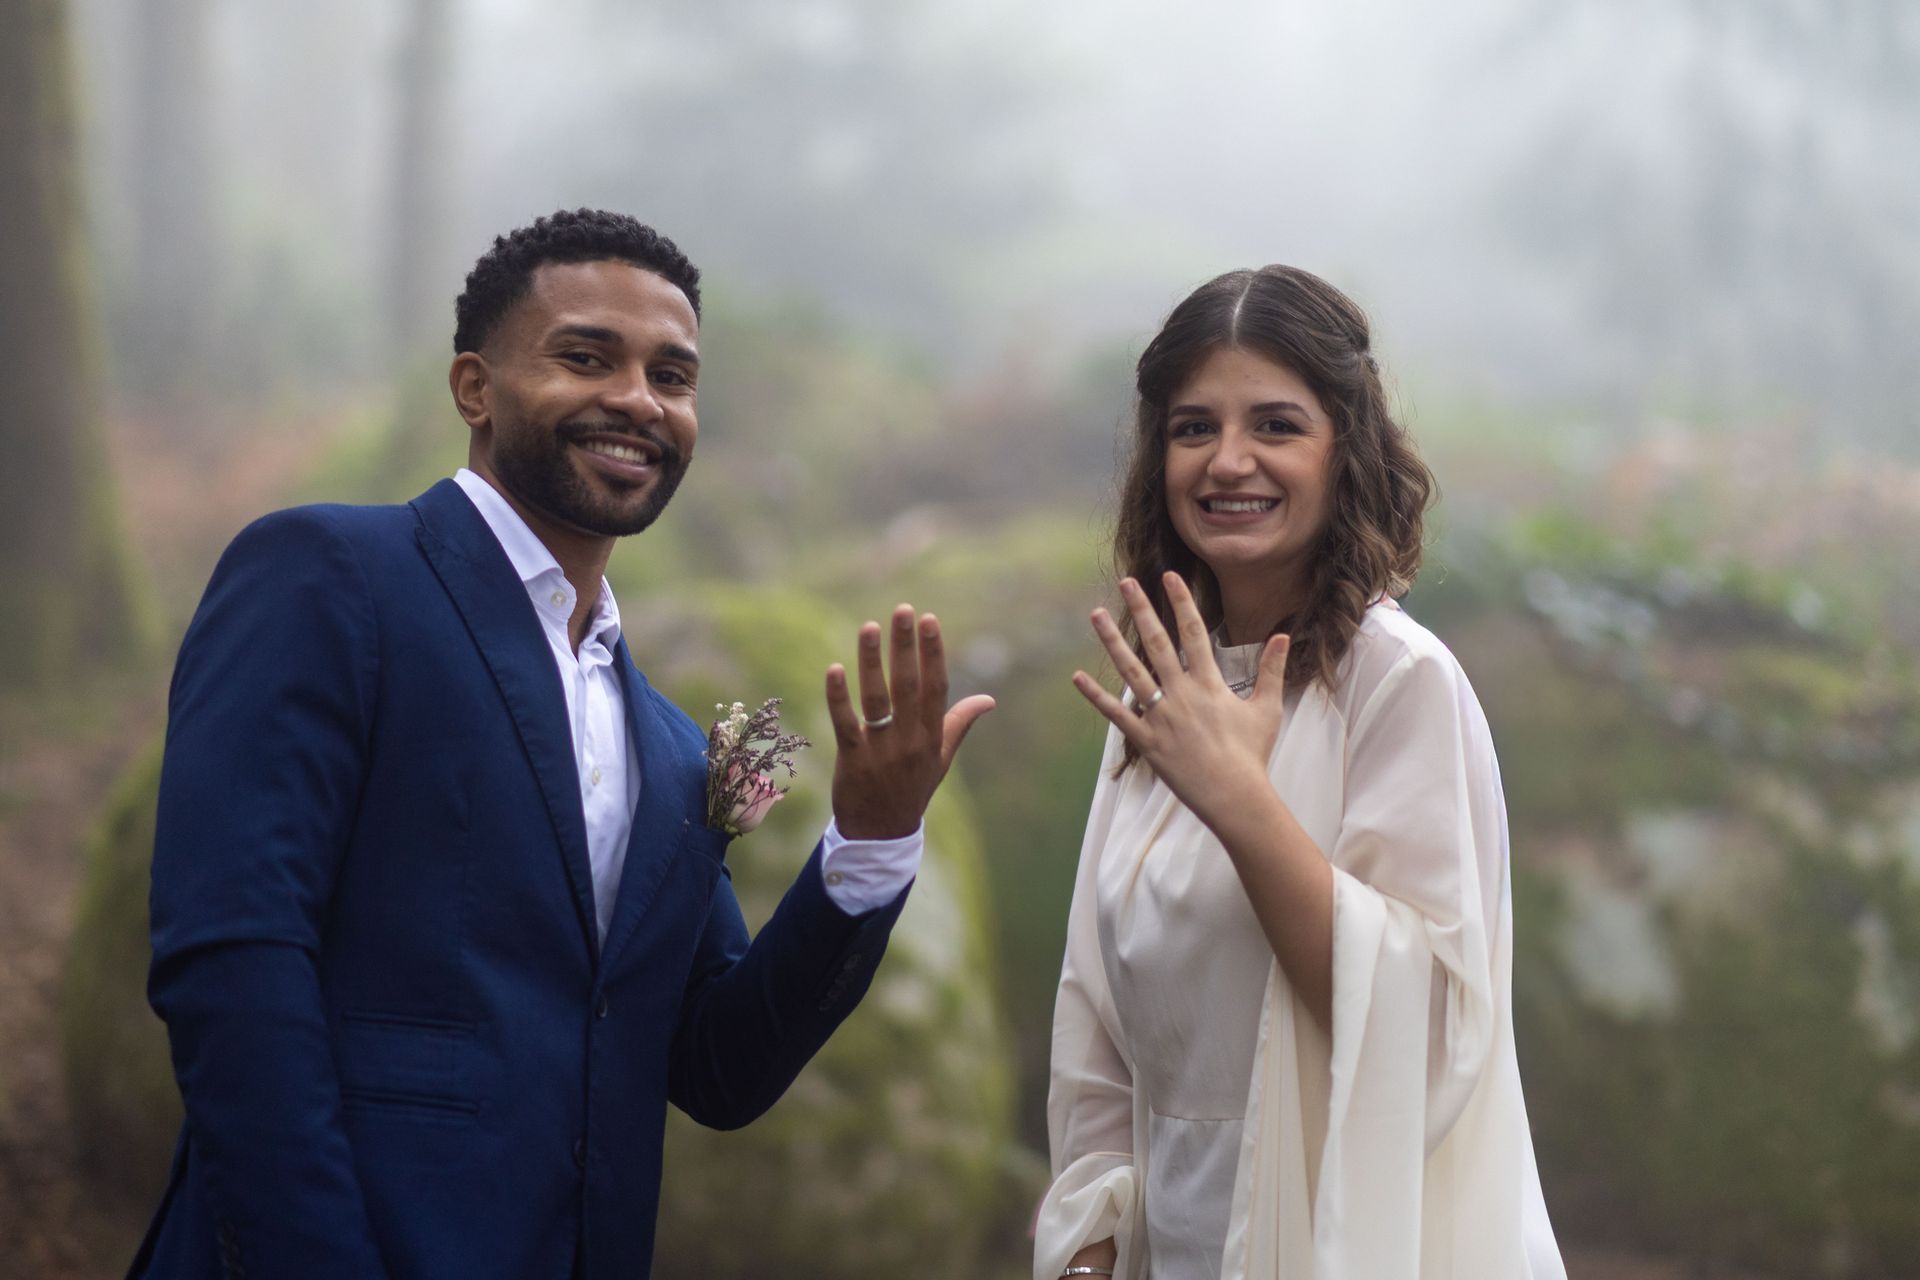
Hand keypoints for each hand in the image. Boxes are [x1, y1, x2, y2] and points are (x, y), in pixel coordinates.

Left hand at [826, 604, 995, 839]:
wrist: (881, 835)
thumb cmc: (911, 789)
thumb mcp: (941, 759)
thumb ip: (960, 724)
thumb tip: (990, 699)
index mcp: (931, 737)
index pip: (935, 687)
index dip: (933, 653)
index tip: (930, 619)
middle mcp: (909, 741)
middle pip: (908, 686)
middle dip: (906, 646)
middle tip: (903, 610)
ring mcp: (881, 752)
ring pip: (877, 699)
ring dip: (872, 661)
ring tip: (869, 627)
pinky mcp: (852, 761)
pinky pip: (846, 724)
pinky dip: (839, 697)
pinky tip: (834, 669)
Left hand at [1072, 572, 1289, 830]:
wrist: (1234, 796)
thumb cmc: (1252, 754)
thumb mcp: (1267, 708)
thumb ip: (1272, 669)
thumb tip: (1283, 635)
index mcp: (1210, 683)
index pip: (1193, 632)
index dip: (1181, 602)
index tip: (1170, 576)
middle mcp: (1182, 694)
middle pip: (1157, 642)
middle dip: (1142, 609)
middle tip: (1127, 583)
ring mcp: (1161, 716)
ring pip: (1131, 671)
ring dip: (1112, 642)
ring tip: (1096, 615)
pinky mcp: (1146, 741)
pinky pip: (1117, 714)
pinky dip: (1096, 696)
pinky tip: (1078, 677)